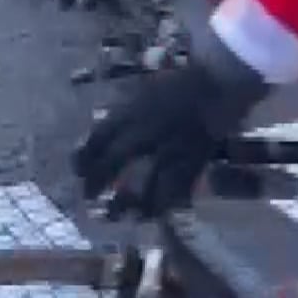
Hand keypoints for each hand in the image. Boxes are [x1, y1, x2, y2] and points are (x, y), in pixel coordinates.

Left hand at [72, 27, 268, 218]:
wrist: (219, 83)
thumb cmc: (182, 83)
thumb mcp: (146, 92)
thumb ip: (127, 113)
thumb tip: (106, 138)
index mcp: (132, 110)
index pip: (99, 137)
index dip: (85, 156)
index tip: (78, 169)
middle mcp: (145, 131)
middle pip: (113, 162)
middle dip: (97, 181)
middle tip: (87, 196)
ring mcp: (168, 150)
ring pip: (140, 184)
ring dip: (126, 202)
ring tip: (115, 215)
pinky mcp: (191, 163)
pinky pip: (172, 192)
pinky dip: (160, 205)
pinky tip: (151, 214)